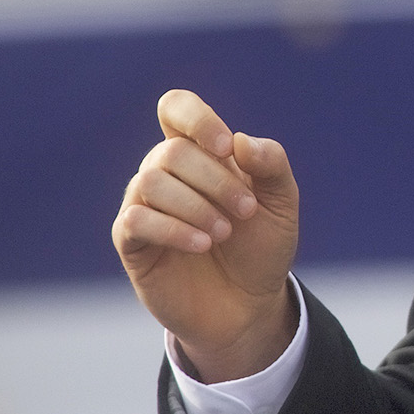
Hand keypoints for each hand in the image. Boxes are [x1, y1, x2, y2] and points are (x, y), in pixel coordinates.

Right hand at [113, 89, 300, 380]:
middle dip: (215, 179)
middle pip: (171, 151)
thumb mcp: (281, 203)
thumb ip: (271, 165)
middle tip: (246, 210)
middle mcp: (165, 172)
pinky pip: (135, 219)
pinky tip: (201, 244)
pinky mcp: (131, 242)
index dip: (196, 118)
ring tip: (224, 232)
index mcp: (199, 152)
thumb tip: (241, 140)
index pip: (175, 107)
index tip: (226, 148)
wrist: (248, 306)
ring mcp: (143, 205)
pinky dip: (173, 229)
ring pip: (150, 181)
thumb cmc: (261, 247)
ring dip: (196, 206)